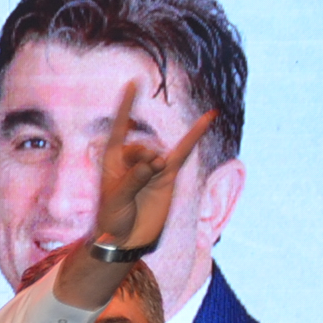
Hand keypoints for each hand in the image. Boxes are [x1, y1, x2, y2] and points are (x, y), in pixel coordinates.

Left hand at [90, 80, 217, 253]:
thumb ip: (134, 178)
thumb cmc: (112, 220)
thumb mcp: (116, 199)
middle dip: (142, 157)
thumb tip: (156, 162)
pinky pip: (184, 151)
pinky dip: (196, 134)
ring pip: (159, 152)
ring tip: (151, 178)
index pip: (119, 129)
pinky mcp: (168, 174)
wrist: (126, 240)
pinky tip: (210, 116)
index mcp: (112, 161)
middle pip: (141, 145)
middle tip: (141, 174)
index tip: (133, 82)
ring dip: (155, 165)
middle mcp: (132, 160)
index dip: (126, 106)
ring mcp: (152, 166)